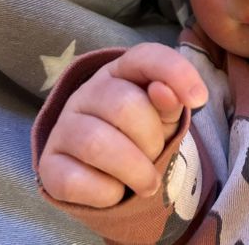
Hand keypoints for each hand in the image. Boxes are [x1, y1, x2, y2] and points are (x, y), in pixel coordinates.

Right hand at [38, 43, 207, 207]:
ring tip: (146, 180)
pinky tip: (115, 190)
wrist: (104, 170)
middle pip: (124, 105)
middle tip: (156, 153)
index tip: (199, 99)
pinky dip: (107, 193)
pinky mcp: (49, 164)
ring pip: (98, 144)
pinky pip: (76, 180)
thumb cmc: (141, 133)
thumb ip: (171, 102)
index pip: (147, 57)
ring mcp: (63, 126)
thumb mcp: (163, 116)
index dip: (176, 73)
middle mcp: (87, 92)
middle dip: (152, 138)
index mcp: (121, 71)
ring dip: (135, 170)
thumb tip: (168, 93)